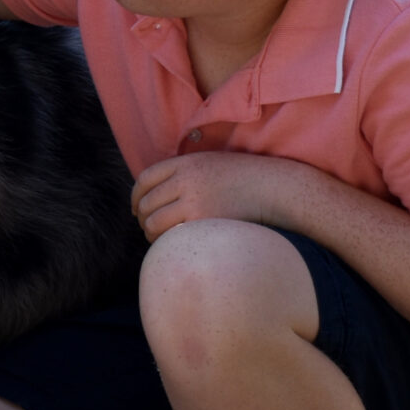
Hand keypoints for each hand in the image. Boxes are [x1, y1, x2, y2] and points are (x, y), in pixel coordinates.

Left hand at [130, 151, 313, 241]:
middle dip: (142, 218)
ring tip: (158, 240)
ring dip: (151, 233)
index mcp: (185, 163)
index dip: (136, 196)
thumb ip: (185, 174)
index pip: (145, 178)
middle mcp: (185, 180)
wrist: (273, 188)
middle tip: (148, 228)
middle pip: (147, 202)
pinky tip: (173, 246)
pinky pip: (171, 236)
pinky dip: (166, 243)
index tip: (137, 208)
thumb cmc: (244, 179)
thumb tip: (159, 194)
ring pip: (154, 222)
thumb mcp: (211, 164)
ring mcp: (193, 201)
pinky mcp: (202, 221)